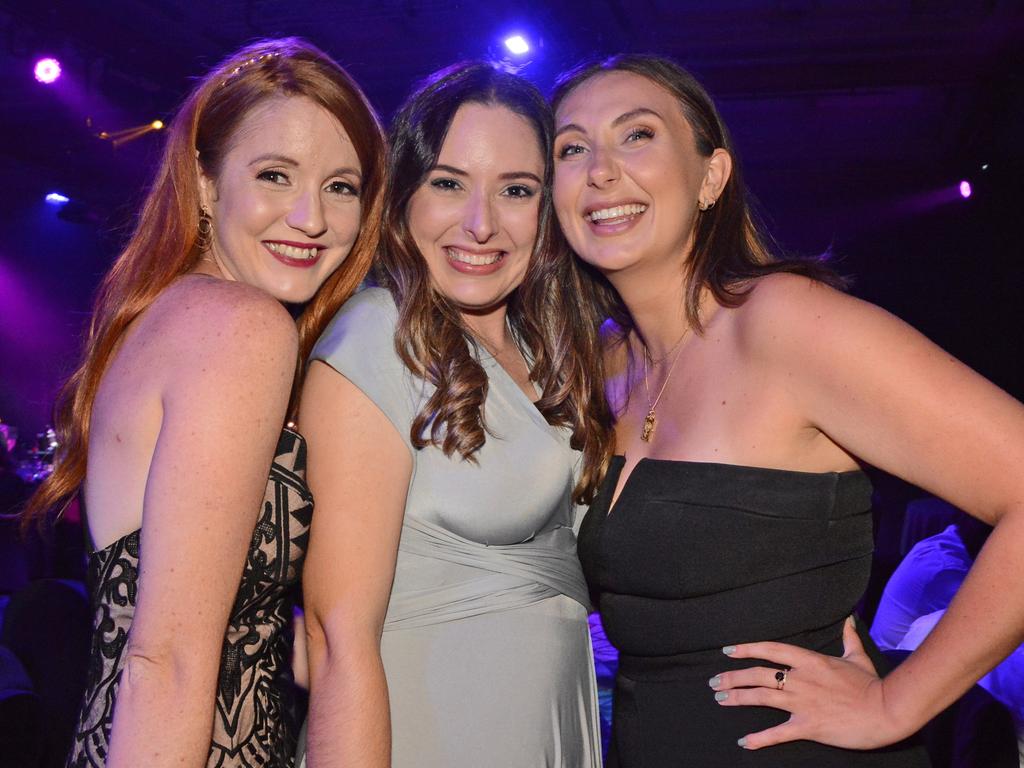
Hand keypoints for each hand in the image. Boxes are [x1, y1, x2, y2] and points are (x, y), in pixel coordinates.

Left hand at [710, 618, 909, 749]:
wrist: (887, 710)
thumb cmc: (872, 684)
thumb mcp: (857, 656)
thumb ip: (848, 637)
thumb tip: (849, 619)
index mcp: (809, 660)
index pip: (770, 649)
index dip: (746, 649)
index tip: (728, 651)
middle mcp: (800, 679)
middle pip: (758, 674)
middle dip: (732, 677)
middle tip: (714, 682)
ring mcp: (802, 702)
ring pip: (761, 697)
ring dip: (737, 698)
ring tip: (720, 699)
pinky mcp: (808, 726)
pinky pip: (777, 733)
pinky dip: (758, 739)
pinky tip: (744, 741)